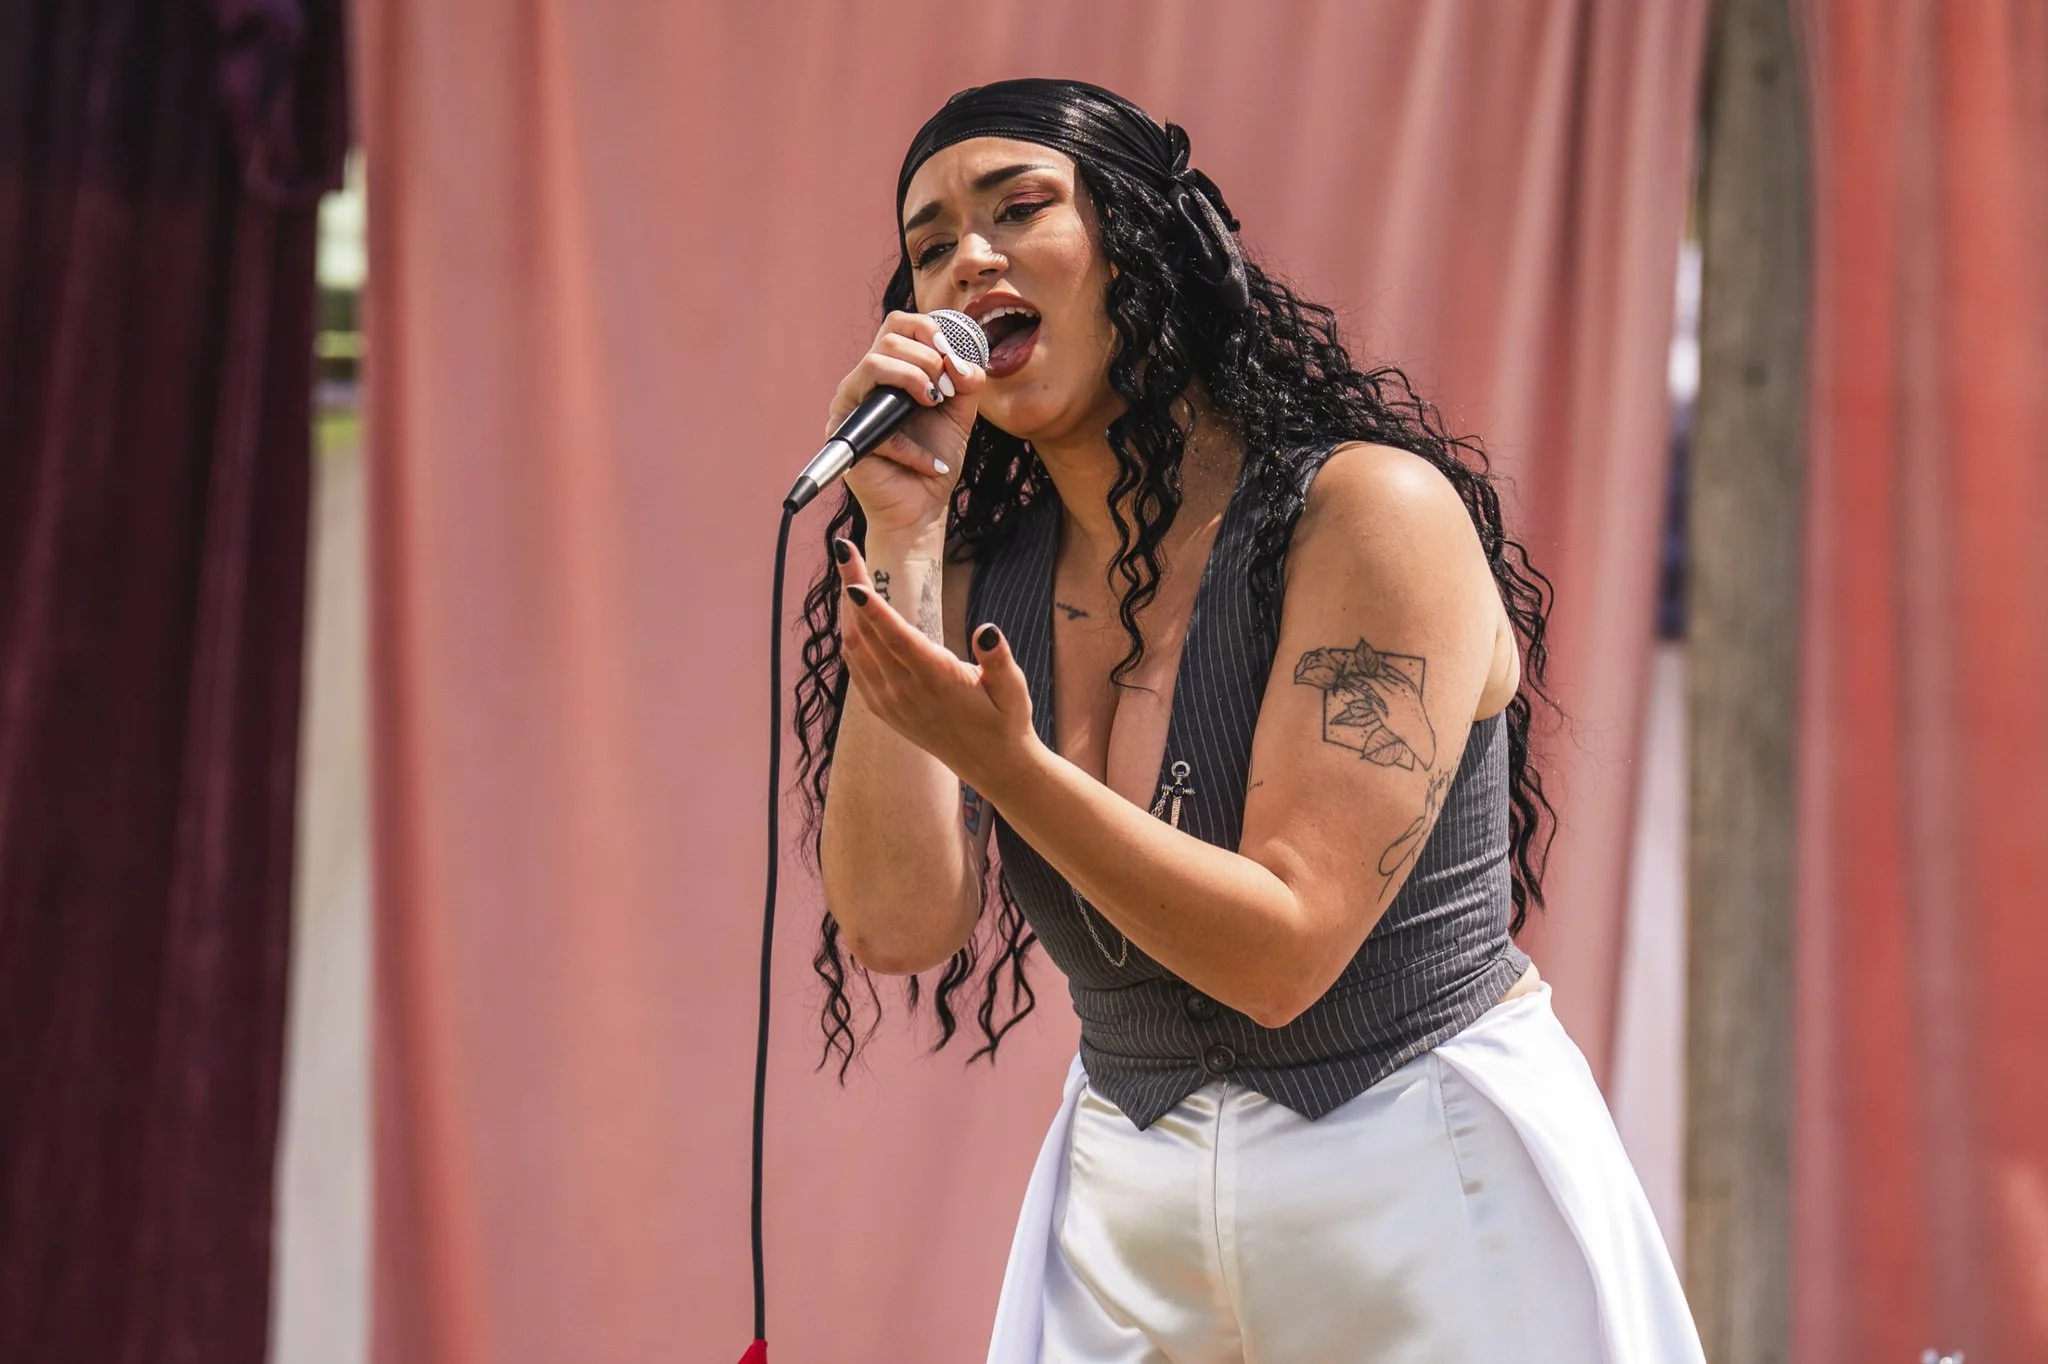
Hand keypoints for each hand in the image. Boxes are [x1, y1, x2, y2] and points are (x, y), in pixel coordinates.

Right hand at [826, 311, 985, 537]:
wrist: (921, 508)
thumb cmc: (934, 458)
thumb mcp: (959, 414)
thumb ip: (967, 383)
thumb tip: (964, 362)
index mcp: (890, 371)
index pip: (898, 326)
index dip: (926, 329)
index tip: (952, 354)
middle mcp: (864, 384)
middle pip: (887, 339)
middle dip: (925, 358)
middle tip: (946, 389)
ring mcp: (851, 408)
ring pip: (873, 366)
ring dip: (913, 379)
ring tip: (935, 404)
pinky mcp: (846, 437)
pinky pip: (879, 426)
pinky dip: (912, 447)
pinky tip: (930, 464)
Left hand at [832, 536, 1036, 794]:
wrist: (994, 766)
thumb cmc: (1007, 719)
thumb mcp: (1014, 688)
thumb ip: (998, 660)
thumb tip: (988, 631)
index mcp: (936, 680)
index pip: (894, 637)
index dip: (871, 607)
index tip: (850, 580)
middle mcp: (905, 691)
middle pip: (866, 633)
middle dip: (850, 588)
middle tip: (842, 548)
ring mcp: (890, 702)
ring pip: (855, 649)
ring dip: (847, 610)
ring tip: (846, 572)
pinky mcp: (884, 710)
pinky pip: (856, 668)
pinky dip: (850, 637)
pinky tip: (852, 616)